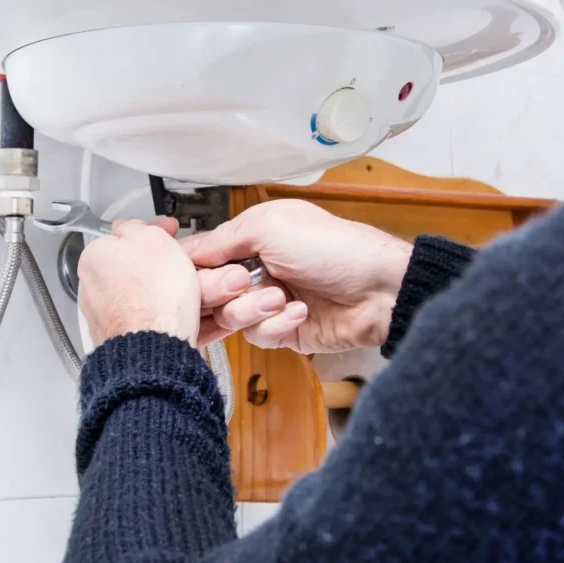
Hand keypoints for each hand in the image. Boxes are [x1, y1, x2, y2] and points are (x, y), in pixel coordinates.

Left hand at [78, 218, 200, 346]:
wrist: (153, 348)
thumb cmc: (152, 296)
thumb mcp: (152, 239)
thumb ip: (139, 228)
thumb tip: (134, 227)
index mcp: (94, 257)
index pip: (123, 236)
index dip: (152, 233)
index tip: (169, 235)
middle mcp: (92, 288)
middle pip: (131, 269)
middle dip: (156, 268)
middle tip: (181, 268)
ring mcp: (105, 317)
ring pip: (140, 298)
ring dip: (161, 295)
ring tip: (187, 297)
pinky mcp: (121, 340)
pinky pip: (148, 323)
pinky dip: (163, 320)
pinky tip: (180, 320)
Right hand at [184, 200, 412, 352]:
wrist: (379, 289)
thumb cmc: (334, 247)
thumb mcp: (269, 225)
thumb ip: (221, 239)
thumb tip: (184, 251)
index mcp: (249, 240)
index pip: (201, 258)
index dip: (193, 270)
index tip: (192, 275)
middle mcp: (255, 271)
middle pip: (209, 292)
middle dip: (222, 291)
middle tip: (242, 283)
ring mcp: (268, 303)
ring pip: (229, 317)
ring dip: (253, 309)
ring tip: (281, 298)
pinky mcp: (282, 332)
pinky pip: (256, 336)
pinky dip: (275, 324)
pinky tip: (299, 312)